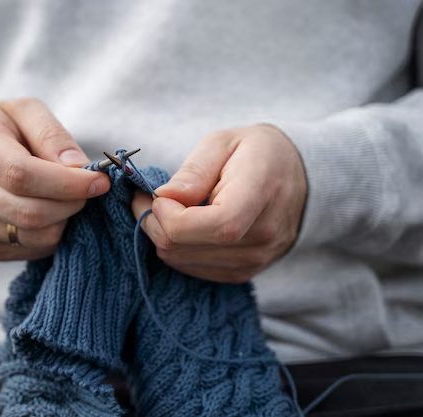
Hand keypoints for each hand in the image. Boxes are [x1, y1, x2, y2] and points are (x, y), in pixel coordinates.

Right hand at [0, 98, 109, 259]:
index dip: (67, 184)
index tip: (99, 181)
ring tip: (68, 200)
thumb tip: (78, 167)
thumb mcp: (26, 112)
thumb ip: (52, 134)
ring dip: (64, 222)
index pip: (21, 175)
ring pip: (34, 237)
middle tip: (88, 191)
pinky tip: (52, 215)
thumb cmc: (2, 129)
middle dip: (71, 204)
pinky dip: (51, 236)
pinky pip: (30, 251)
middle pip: (29, 213)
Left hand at [132, 124, 306, 282]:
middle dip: (154, 222)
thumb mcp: (223, 142)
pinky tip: (181, 225)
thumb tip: (164, 196)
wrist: (297, 178)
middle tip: (147, 197)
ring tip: (165, 208)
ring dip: (161, 235)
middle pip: (188, 247)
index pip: (215, 225)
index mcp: (260, 193)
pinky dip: (176, 248)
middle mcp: (262, 235)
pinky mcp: (243, 272)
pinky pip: (191, 269)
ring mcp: (255, 259)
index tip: (158, 194)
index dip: (173, 216)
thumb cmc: (257, 153)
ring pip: (182, 261)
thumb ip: (193, 171)